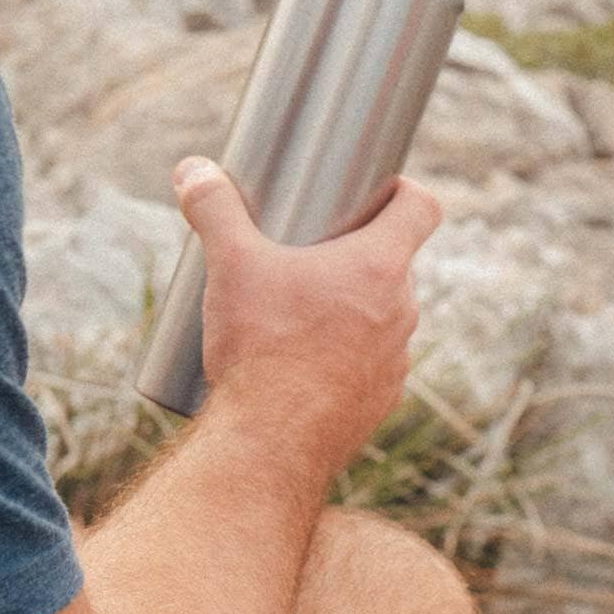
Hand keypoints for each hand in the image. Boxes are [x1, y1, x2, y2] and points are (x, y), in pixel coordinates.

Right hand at [173, 157, 441, 474]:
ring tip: (304, 309)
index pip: (421, 208)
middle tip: (311, 251)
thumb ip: (213, 210)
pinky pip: (372, 365)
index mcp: (379, 266)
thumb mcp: (230, 266)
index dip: (404, 191)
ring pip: (384, 317)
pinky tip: (311, 362)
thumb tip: (192, 169)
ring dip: (354, 308)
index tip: (374, 191)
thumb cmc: (260, 347)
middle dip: (358, 252)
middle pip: (396, 263)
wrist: (270, 444)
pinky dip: (347, 357)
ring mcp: (396, 360)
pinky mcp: (381, 402)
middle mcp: (401, 311)